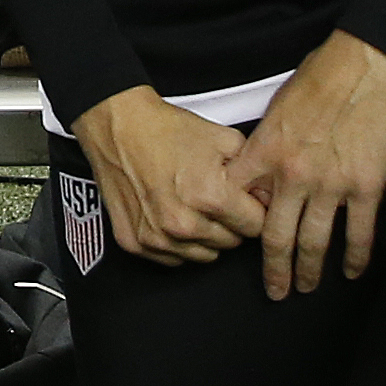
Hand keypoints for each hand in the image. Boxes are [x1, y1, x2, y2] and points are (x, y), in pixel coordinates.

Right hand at [70, 89, 269, 266]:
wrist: (118, 126)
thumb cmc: (164, 130)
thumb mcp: (223, 138)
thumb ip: (253, 172)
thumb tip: (268, 194)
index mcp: (210, 197)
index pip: (256, 227)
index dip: (253, 212)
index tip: (246, 204)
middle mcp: (183, 223)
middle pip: (231, 244)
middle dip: (230, 224)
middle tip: (217, 201)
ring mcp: (157, 236)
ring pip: (204, 256)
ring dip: (205, 237)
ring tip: (194, 208)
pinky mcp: (136, 243)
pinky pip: (173, 259)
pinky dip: (177, 244)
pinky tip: (173, 217)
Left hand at [232, 31, 385, 299]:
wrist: (364, 68)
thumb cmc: (317, 80)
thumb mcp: (274, 112)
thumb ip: (263, 148)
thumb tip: (256, 175)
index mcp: (265, 154)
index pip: (241, 203)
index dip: (238, 229)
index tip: (239, 247)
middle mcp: (293, 176)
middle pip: (276, 236)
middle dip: (274, 269)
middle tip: (274, 291)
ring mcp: (331, 185)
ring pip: (315, 242)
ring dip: (310, 271)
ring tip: (306, 289)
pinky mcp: (366, 187)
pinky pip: (359, 232)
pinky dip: (356, 257)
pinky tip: (352, 273)